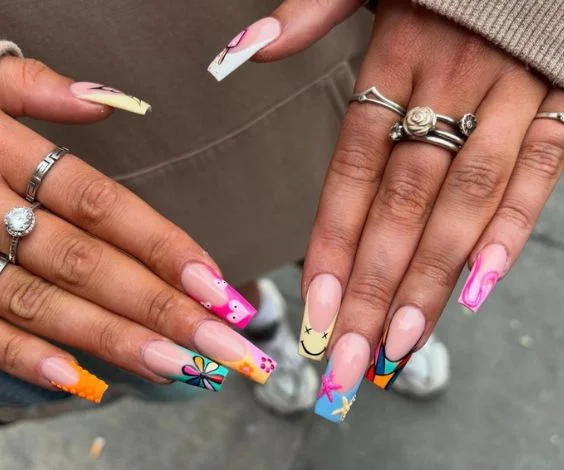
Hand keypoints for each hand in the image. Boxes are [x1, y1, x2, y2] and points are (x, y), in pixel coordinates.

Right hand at [0, 57, 275, 401]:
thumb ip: (37, 89)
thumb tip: (109, 99)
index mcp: (7, 156)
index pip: (101, 205)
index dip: (161, 245)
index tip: (216, 284)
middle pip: (87, 264)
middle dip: (158, 307)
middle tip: (220, 343)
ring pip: (45, 303)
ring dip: (113, 340)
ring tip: (176, 367)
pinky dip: (24, 356)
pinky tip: (78, 381)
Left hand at [214, 0, 560, 421]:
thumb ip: (310, 14)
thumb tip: (244, 48)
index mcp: (394, 60)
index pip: (352, 171)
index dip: (334, 243)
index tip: (317, 310)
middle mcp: (447, 87)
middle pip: (402, 205)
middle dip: (373, 289)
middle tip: (348, 360)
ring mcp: (508, 96)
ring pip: (465, 203)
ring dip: (432, 279)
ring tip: (400, 345)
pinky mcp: (559, 99)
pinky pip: (538, 172)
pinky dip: (512, 231)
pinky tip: (479, 290)